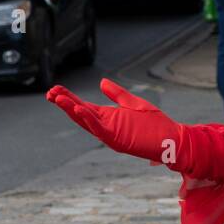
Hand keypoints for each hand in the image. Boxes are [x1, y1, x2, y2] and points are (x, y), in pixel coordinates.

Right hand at [47, 79, 182, 164]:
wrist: (173, 139)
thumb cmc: (156, 124)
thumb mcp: (134, 103)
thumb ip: (117, 94)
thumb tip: (102, 82)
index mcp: (108, 117)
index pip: (83, 106)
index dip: (68, 98)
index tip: (54, 89)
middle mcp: (106, 126)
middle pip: (80, 113)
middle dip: (64, 103)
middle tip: (49, 92)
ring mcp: (110, 134)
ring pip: (86, 121)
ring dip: (71, 110)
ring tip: (57, 98)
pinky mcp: (118, 140)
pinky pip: (100, 130)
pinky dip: (89, 120)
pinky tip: (79, 108)